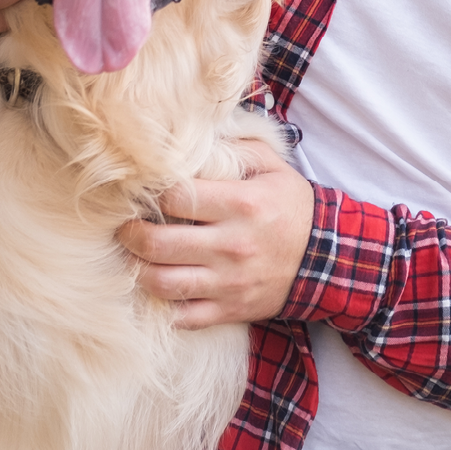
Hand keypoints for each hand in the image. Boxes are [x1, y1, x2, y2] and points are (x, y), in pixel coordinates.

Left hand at [117, 143, 315, 328]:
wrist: (328, 259)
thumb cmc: (292, 208)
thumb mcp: (273, 167)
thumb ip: (236, 146)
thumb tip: (198, 132)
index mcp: (240, 204)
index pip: (176, 197)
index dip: (150, 193)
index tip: (140, 192)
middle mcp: (231, 245)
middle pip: (159, 244)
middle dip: (130, 234)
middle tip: (122, 226)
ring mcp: (229, 282)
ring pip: (164, 284)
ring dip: (138, 271)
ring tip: (132, 257)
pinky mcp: (230, 310)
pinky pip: (184, 317)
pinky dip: (163, 306)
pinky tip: (156, 289)